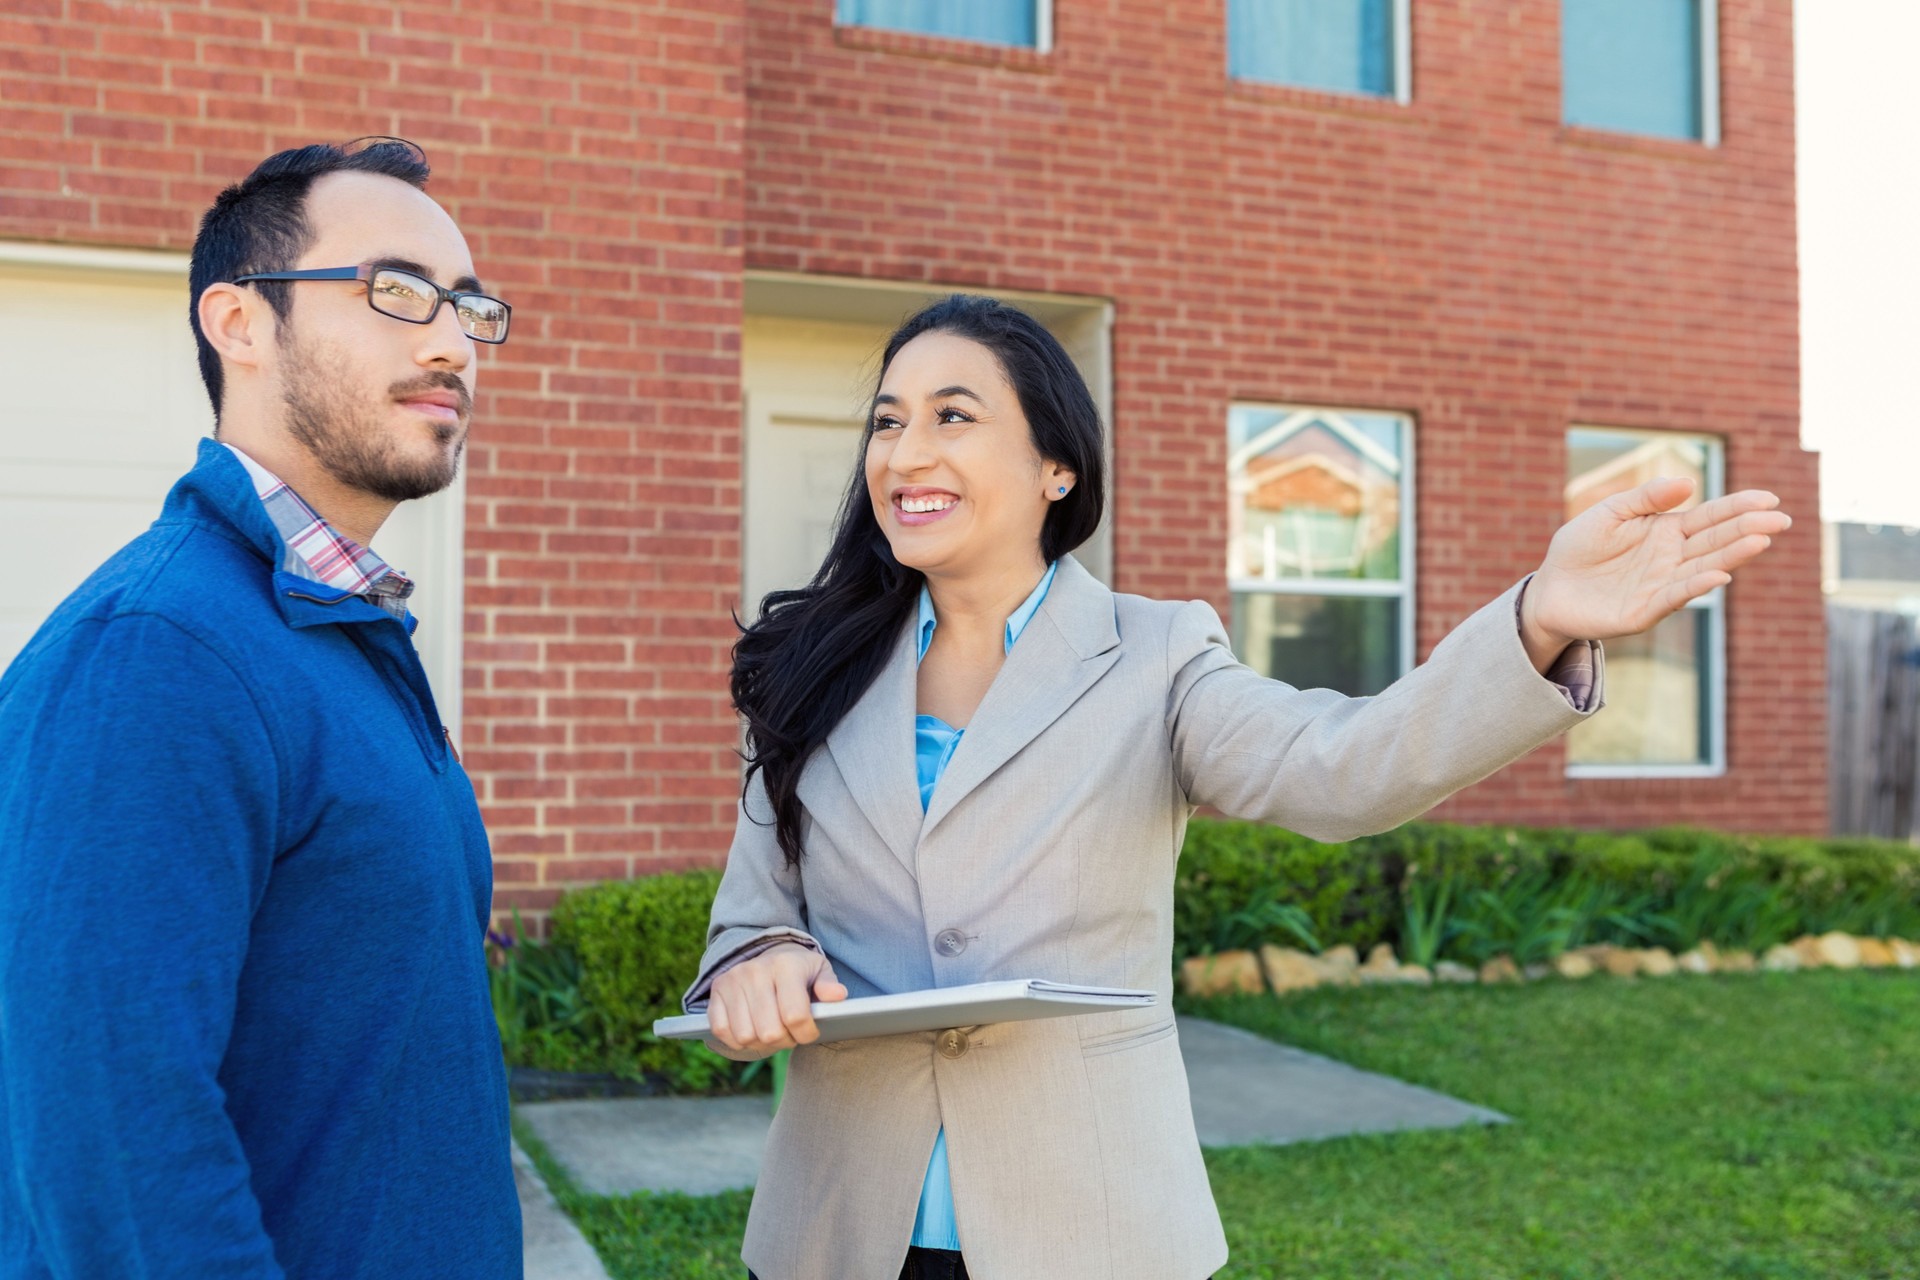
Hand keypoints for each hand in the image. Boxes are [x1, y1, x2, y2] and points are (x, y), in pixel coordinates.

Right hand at [706, 943, 847, 1055]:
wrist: (768, 953)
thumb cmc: (799, 970)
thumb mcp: (820, 971)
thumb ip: (829, 985)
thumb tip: (838, 996)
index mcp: (785, 965)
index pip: (795, 1015)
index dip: (806, 1034)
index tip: (810, 1033)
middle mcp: (755, 971)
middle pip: (770, 1031)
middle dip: (785, 1041)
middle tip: (790, 1034)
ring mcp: (732, 980)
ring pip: (746, 1035)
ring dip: (761, 1043)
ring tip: (772, 1032)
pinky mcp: (716, 991)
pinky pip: (722, 1031)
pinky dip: (737, 1041)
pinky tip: (751, 1032)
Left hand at [1521, 477, 1790, 669]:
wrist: (1548, 589)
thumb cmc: (1578, 548)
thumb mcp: (1609, 513)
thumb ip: (1645, 498)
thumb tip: (1689, 482)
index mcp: (1666, 530)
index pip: (1710, 517)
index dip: (1739, 507)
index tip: (1769, 498)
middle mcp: (1672, 558)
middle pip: (1716, 541)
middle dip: (1748, 529)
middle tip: (1780, 519)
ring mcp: (1662, 585)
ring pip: (1704, 567)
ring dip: (1732, 556)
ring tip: (1760, 540)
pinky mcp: (1645, 610)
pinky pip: (1674, 596)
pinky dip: (1696, 586)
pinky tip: (1719, 575)